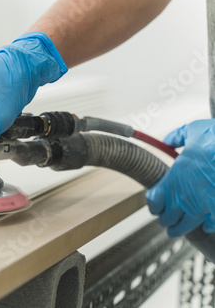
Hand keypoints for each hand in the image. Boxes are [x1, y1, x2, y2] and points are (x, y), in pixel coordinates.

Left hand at [146, 119, 214, 236]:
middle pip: (169, 217)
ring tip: (175, 232)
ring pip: (187, 225)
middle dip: (165, 219)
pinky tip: (207, 226)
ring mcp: (204, 204)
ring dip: (180, 228)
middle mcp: (186, 195)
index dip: (154, 204)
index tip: (155, 205)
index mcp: (174, 177)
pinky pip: (212, 224)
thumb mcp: (192, 130)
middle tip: (165, 222)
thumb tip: (169, 140)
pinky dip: (209, 226)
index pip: (155, 200)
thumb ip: (177, 137)